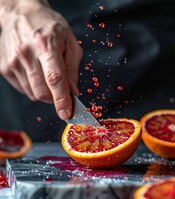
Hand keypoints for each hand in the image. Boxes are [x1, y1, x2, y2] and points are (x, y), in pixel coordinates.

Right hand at [0, 0, 82, 119]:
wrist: (20, 14)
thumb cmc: (49, 26)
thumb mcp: (69, 42)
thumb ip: (72, 69)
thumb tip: (73, 92)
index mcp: (45, 44)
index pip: (55, 79)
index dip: (62, 99)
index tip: (67, 114)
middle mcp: (26, 53)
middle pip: (42, 91)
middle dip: (55, 98)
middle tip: (61, 92)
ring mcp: (12, 61)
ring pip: (33, 94)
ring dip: (45, 94)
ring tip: (47, 75)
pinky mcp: (5, 68)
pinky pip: (24, 90)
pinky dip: (34, 88)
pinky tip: (36, 74)